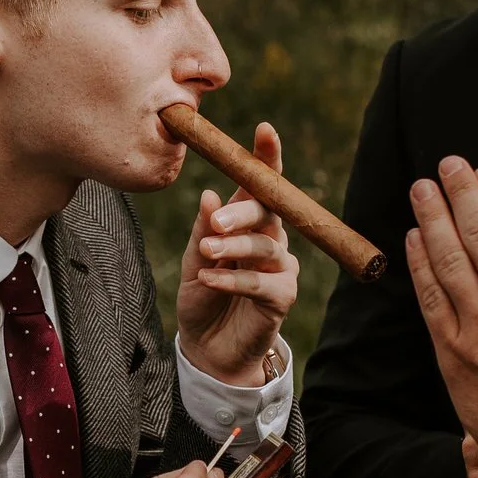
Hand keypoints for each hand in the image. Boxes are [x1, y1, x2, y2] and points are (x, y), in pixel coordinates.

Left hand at [177, 122, 299, 384]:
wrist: (206, 347)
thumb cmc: (202, 296)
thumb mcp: (194, 259)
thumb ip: (204, 229)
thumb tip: (209, 194)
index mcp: (251, 222)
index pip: (263, 185)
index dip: (267, 157)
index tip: (264, 130)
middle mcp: (272, 239)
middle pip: (268, 212)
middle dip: (242, 213)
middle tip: (216, 222)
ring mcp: (281, 268)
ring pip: (265, 247)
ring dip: (233, 248)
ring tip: (206, 255)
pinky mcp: (282, 297)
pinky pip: (261, 283)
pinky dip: (233, 280)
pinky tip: (209, 280)